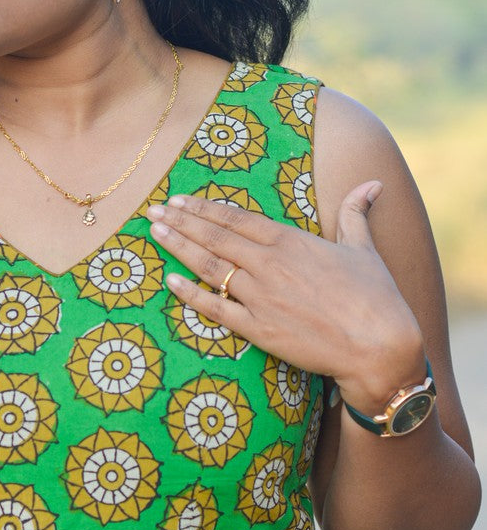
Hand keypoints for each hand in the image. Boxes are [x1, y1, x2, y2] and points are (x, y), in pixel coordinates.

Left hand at [147, 183, 426, 411]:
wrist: (377, 345)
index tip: (180, 200)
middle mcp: (270, 266)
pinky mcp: (258, 330)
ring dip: (179, 248)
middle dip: (181, 222)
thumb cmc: (375, 297)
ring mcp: (261, 298)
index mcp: (291, 242)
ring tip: (155, 233)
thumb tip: (372, 184)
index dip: (205, 209)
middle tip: (153, 211)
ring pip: (210, 268)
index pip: (237, 219)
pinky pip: (216, 309)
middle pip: (215, 238)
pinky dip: (190, 294)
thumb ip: (356, 215)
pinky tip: (169, 281)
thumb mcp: (364, 249)